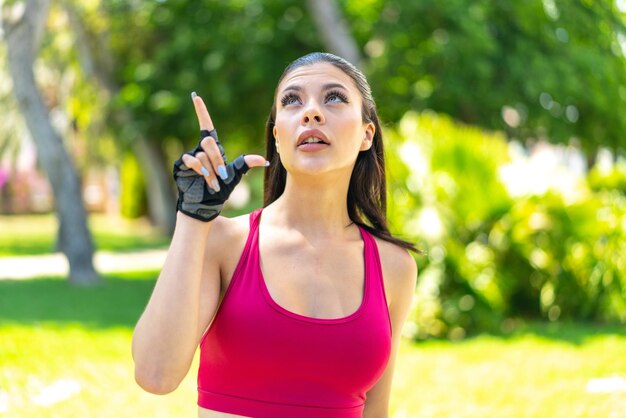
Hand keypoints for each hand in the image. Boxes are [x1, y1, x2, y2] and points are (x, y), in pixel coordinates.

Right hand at [173, 92, 267, 221]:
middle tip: (222, 175)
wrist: (206, 204)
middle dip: (218, 159)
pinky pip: (192, 160)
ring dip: (211, 170)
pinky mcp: (181, 165)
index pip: (206, 126)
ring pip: (202, 155)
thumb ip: (246, 164)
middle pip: (209, 142)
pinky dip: (201, 170)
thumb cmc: (220, 190)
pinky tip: (205, 179)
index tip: (195, 97)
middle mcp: (200, 150)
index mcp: (212, 149)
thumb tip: (265, 160)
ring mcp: (189, 157)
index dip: (201, 111)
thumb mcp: (235, 176)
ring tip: (214, 183)